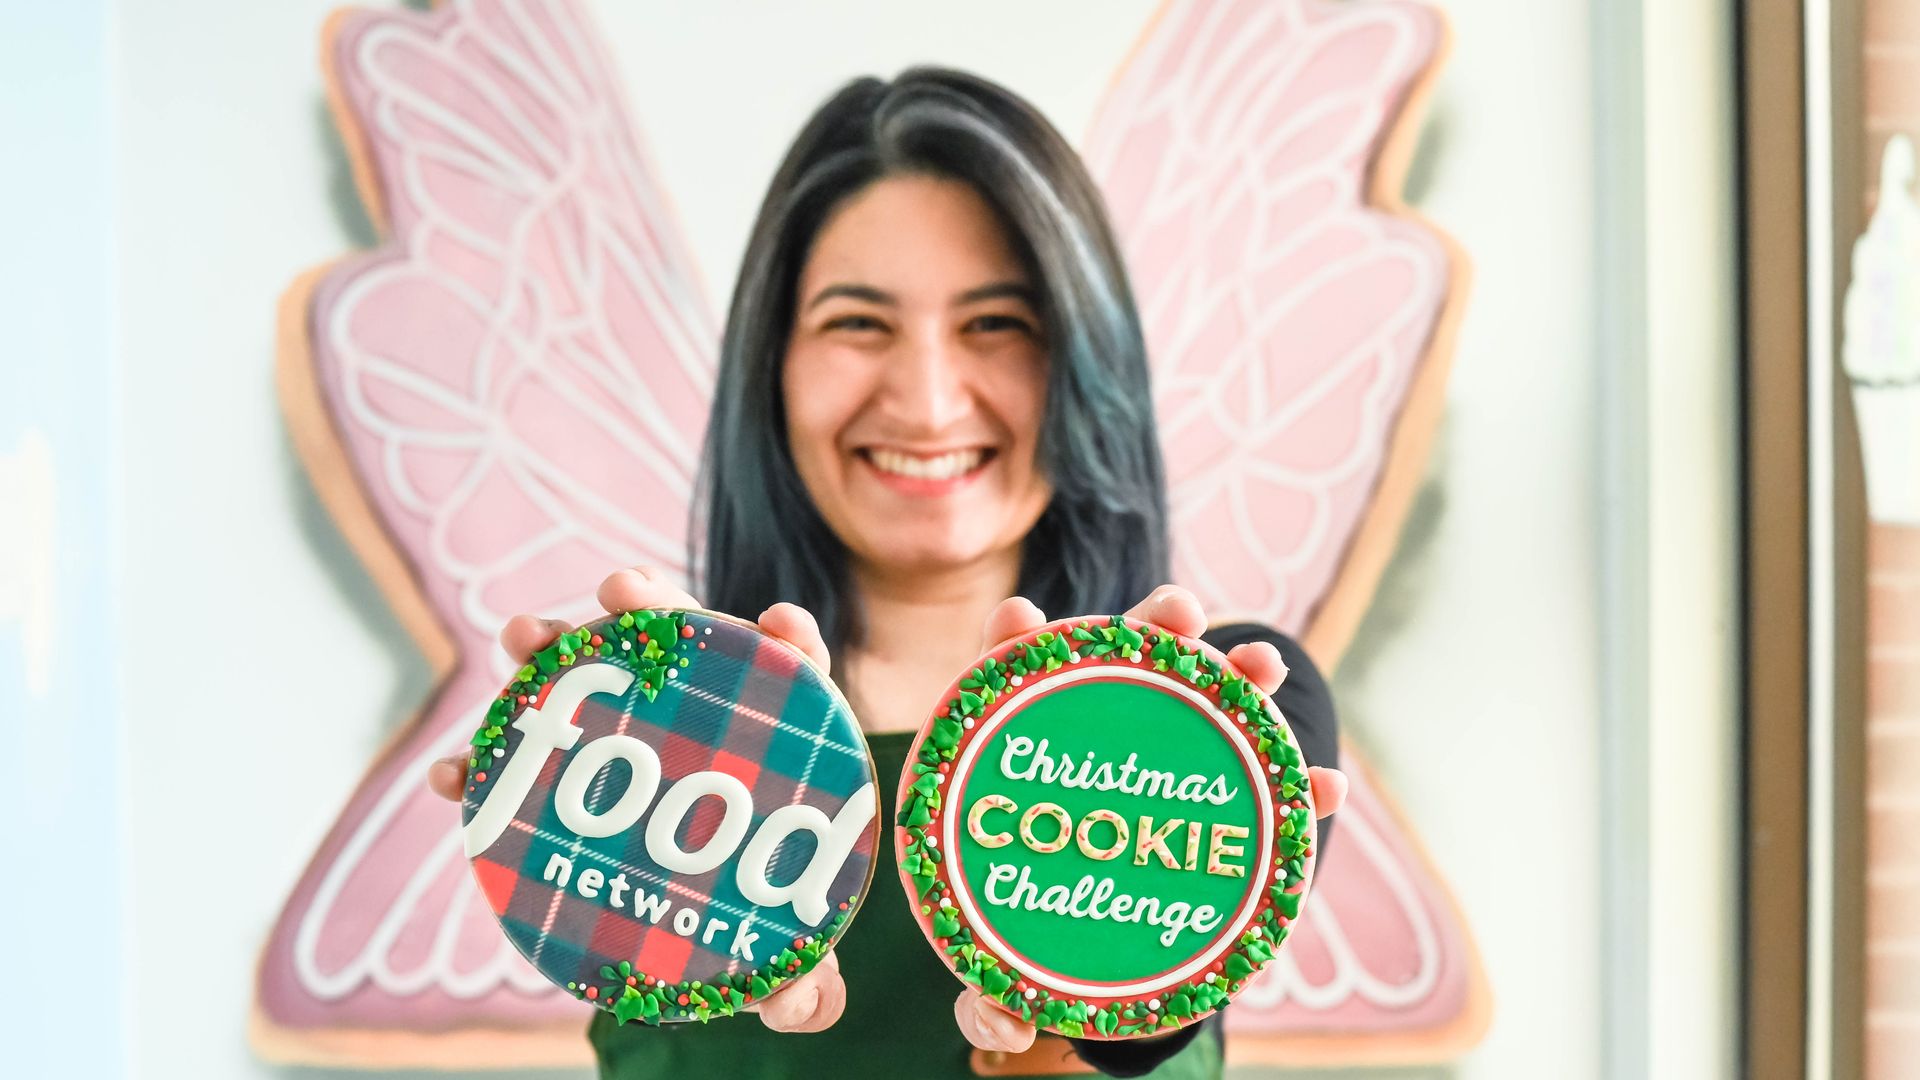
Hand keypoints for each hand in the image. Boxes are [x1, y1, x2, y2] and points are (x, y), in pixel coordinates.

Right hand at [423, 565, 847, 1033]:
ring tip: (520, 636)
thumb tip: (799, 1005)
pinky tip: (452, 775)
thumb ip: (803, 984)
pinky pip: (523, 756)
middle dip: (655, 606)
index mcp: (769, 746)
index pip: (792, 680)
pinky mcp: (570, 774)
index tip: (777, 623)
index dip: (789, 644)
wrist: (697, 939)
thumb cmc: (757, 932)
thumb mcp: (784, 961)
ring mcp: (629, 738)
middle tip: (620, 588)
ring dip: (555, 646)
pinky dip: (486, 758)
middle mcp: (700, 723)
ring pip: (593, 676)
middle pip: (686, 646)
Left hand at [954, 586, 1349, 1052]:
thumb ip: (993, 995)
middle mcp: (1097, 740)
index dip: (1013, 643)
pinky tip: (1330, 788)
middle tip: (1182, 612)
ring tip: (1268, 663)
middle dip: (1151, 627)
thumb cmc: (1033, 947)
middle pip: (1120, 664)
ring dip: (1239, 675)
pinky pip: (1263, 784)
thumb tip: (998, 1018)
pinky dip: (1298, 782)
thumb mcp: (1010, 972)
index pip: (1009, 683)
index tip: (1022, 618)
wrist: (1098, 949)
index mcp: (1026, 761)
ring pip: (1203, 702)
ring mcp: (1164, 757)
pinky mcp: (1218, 796)